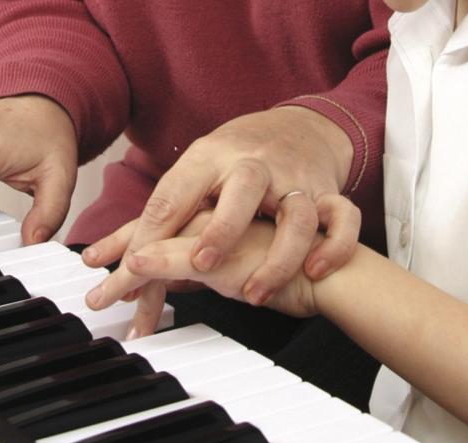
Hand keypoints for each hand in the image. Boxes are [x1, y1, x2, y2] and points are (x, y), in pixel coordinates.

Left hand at [84, 106, 359, 337]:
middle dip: (220, 232)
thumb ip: (167, 219)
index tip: (131, 268)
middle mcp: (254, 166)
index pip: (178, 193)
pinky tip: (315, 268)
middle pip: (242, 190)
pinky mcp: (328, 195)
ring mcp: (295, 180)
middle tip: (200, 265)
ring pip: (295, 214)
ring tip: (253, 290)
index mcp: (212, 159)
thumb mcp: (198, 178)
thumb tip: (125, 262)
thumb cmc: (242, 162)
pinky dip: (334, 244)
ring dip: (278, 253)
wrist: (306, 128)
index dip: (153, 230)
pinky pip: (342, 218)